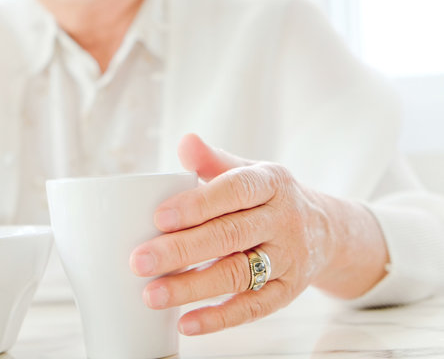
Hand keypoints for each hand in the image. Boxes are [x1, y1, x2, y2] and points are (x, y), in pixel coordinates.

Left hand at [129, 134, 387, 335]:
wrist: (325, 230)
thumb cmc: (269, 198)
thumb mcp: (250, 172)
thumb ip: (214, 161)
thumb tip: (184, 142)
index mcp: (272, 183)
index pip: (235, 190)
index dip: (198, 204)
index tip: (159, 218)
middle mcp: (284, 219)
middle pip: (230, 236)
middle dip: (182, 250)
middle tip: (139, 261)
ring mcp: (289, 258)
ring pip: (238, 274)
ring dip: (192, 287)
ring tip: (152, 294)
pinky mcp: (287, 291)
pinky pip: (253, 308)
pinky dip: (218, 318)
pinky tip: (185, 323)